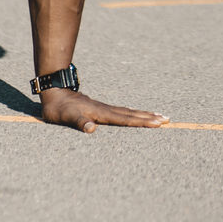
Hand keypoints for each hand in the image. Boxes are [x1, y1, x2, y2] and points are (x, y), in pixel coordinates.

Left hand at [40, 89, 169, 132]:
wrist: (55, 92)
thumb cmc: (59, 109)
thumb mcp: (67, 118)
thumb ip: (79, 122)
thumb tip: (91, 129)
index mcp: (101, 114)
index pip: (126, 119)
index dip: (142, 122)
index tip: (158, 122)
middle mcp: (106, 110)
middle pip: (132, 114)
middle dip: (149, 118)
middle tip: (167, 119)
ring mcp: (104, 108)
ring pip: (128, 112)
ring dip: (144, 115)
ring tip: (158, 116)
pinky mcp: (100, 109)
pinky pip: (122, 112)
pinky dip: (132, 114)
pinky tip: (135, 115)